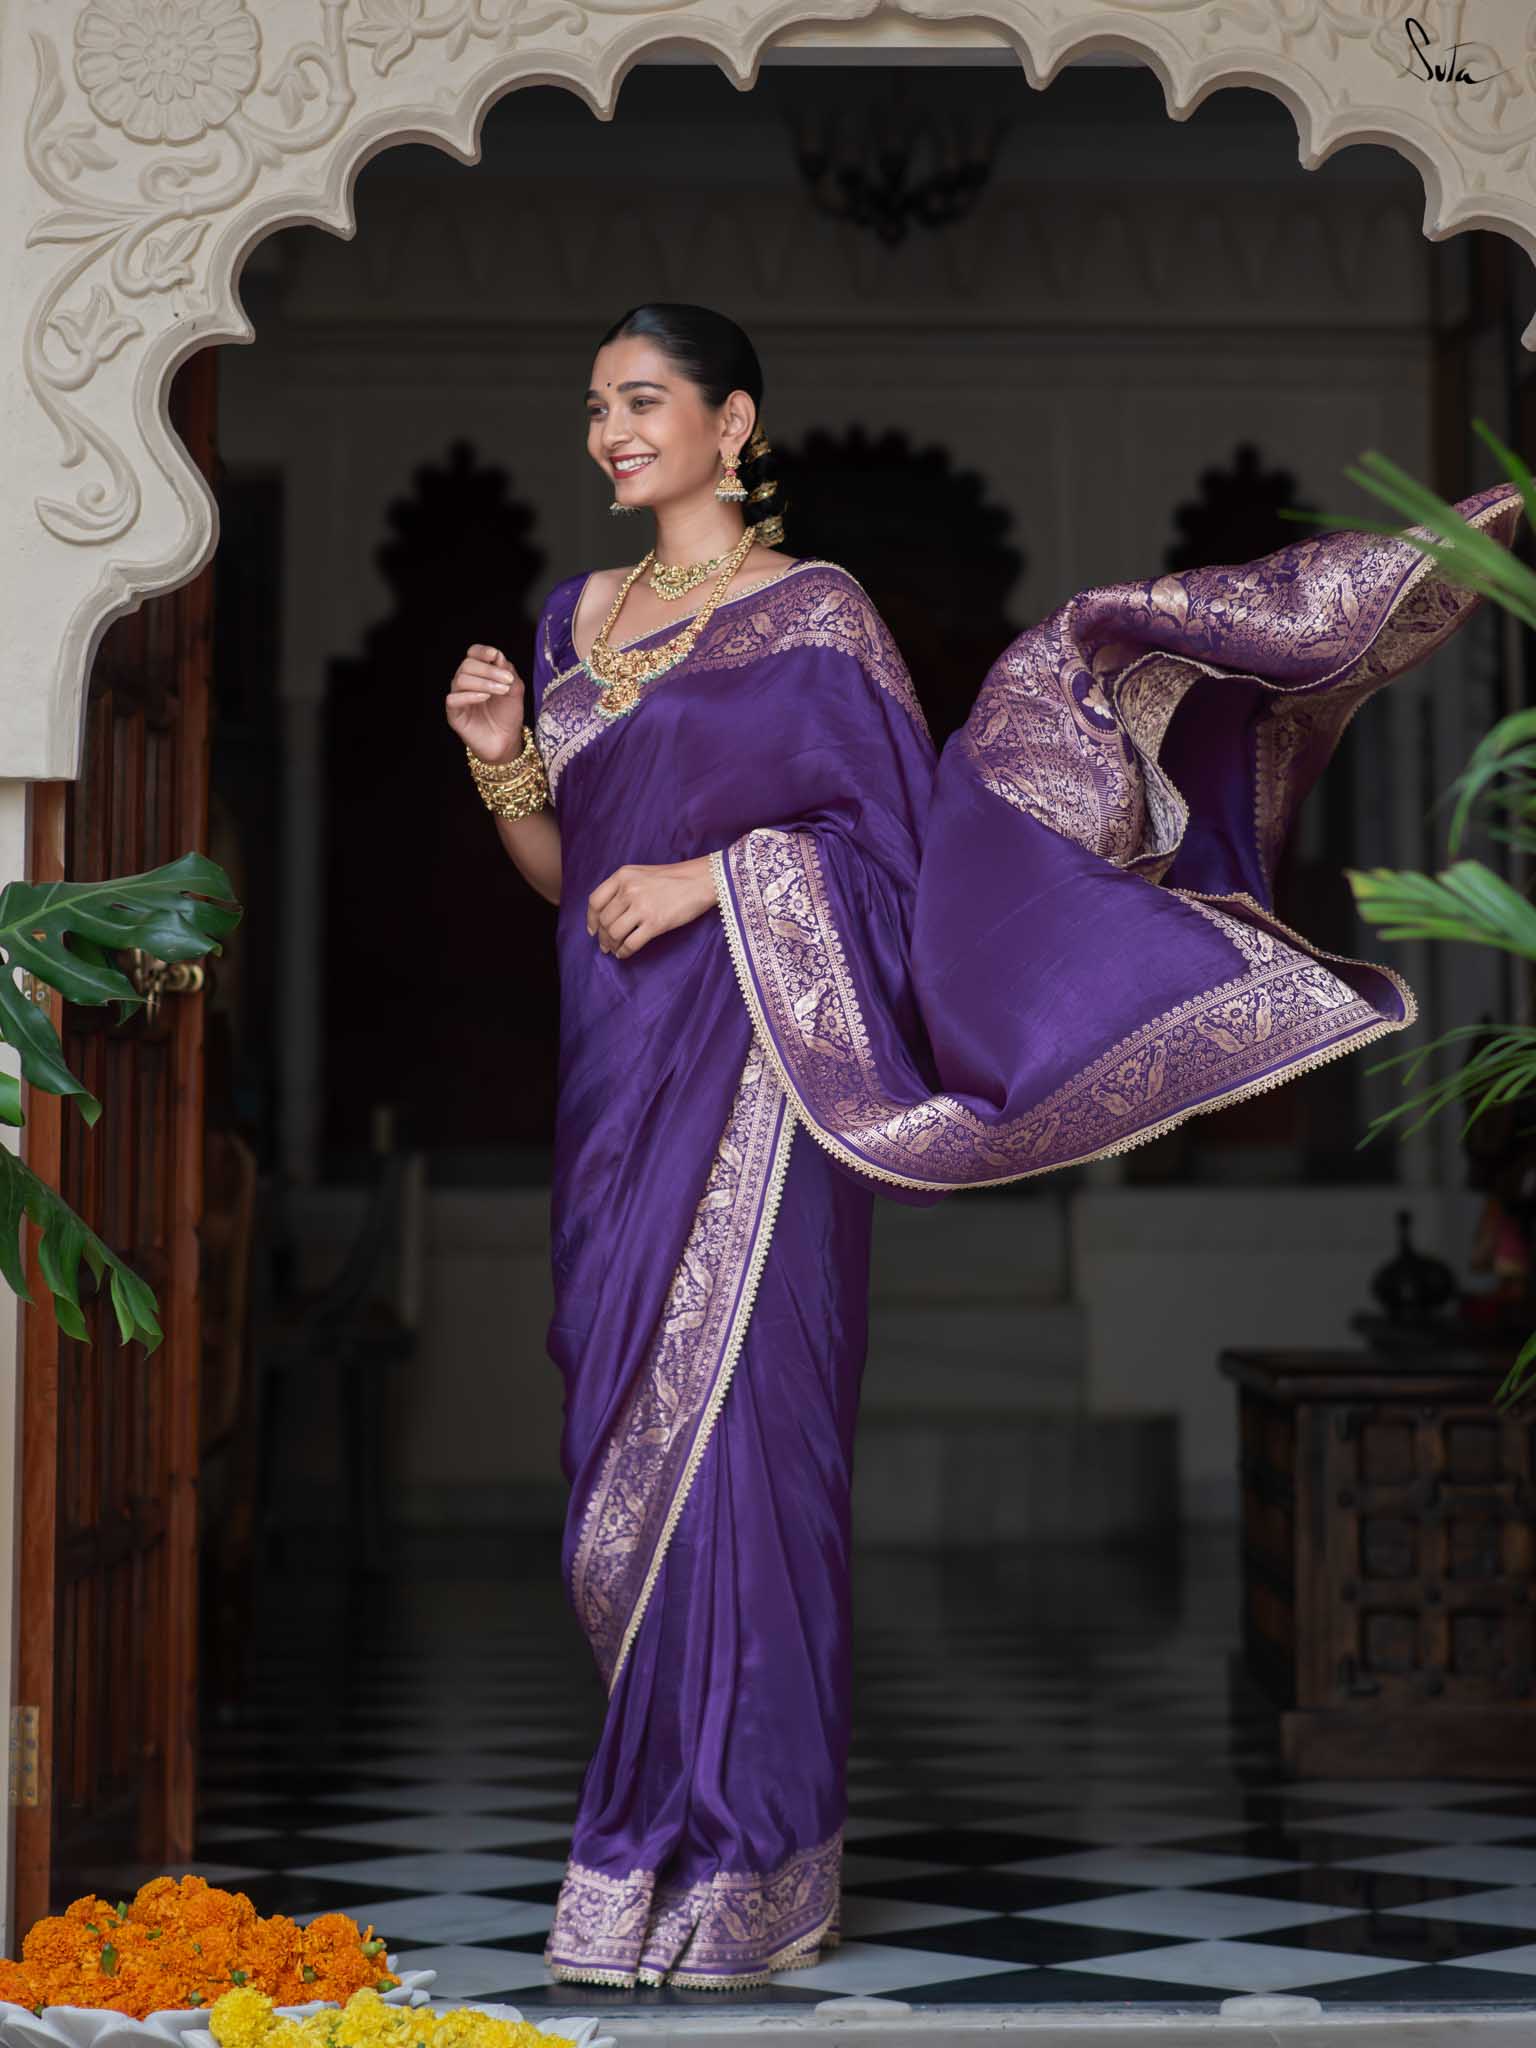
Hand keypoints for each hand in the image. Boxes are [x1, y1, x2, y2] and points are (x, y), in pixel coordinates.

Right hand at [445, 642, 525, 762]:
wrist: (506, 741)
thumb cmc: (508, 714)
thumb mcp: (515, 691)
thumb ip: (508, 672)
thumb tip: (498, 655)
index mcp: (479, 673)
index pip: (473, 654)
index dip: (481, 651)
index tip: (495, 655)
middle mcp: (466, 682)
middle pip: (467, 664)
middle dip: (488, 670)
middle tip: (507, 680)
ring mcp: (459, 697)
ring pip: (460, 679)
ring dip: (483, 682)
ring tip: (501, 691)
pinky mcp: (454, 714)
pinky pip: (453, 699)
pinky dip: (470, 696)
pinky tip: (484, 697)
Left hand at [588, 856, 716, 959]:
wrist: (700, 880)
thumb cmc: (673, 878)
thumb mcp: (641, 874)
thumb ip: (623, 888)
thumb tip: (607, 914)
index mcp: (622, 876)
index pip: (595, 901)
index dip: (590, 919)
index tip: (592, 930)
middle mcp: (628, 890)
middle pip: (604, 920)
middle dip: (602, 937)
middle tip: (605, 945)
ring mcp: (642, 907)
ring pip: (614, 933)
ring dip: (612, 945)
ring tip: (614, 950)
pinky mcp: (655, 923)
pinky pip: (631, 943)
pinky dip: (624, 952)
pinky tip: (625, 954)